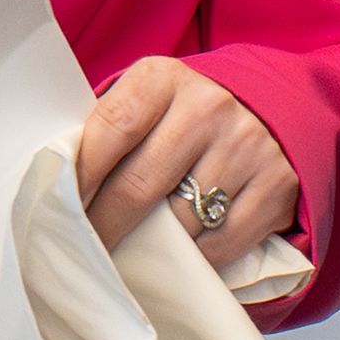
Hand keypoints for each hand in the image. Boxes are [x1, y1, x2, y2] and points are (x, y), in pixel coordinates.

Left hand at [71, 56, 301, 278]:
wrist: (279, 105)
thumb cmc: (190, 112)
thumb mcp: (152, 99)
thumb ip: (112, 130)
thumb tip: (60, 185)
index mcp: (164, 78)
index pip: (112, 128)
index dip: (81, 177)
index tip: (59, 210)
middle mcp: (209, 107)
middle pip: (139, 185)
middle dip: (103, 227)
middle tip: (84, 252)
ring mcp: (247, 147)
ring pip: (179, 223)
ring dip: (148, 249)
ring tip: (126, 259)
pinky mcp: (278, 186)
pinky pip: (219, 244)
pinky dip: (193, 261)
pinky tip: (178, 259)